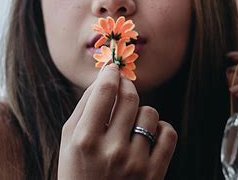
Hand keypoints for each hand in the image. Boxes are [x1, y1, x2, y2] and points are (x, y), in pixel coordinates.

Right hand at [58, 64, 177, 179]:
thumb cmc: (78, 171)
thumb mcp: (68, 140)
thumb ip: (84, 106)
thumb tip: (104, 77)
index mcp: (84, 140)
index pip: (104, 92)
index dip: (111, 74)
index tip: (114, 68)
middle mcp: (111, 150)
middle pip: (130, 98)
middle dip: (127, 87)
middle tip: (124, 89)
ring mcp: (135, 163)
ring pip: (150, 113)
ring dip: (141, 112)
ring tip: (131, 125)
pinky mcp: (155, 173)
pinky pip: (169, 132)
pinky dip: (161, 128)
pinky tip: (149, 135)